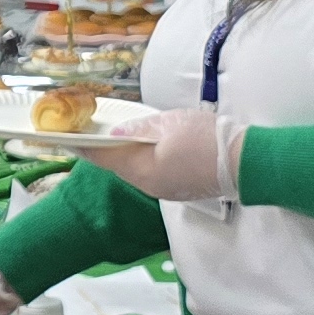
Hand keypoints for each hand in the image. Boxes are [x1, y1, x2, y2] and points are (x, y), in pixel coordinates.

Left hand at [87, 106, 242, 203]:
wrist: (246, 162)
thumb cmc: (208, 139)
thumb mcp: (171, 123)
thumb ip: (141, 129)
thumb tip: (118, 135)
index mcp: (143, 170)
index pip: (105, 158)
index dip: (84, 148)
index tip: (67, 140)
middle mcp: (151, 186)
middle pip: (121, 167)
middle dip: (108, 151)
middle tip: (96, 133)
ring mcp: (167, 191)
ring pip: (138, 172)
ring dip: (128, 156)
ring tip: (122, 138)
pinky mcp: (181, 190)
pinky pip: (155, 175)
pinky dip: (147, 162)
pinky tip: (150, 148)